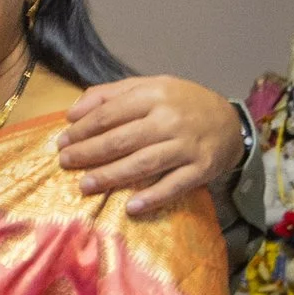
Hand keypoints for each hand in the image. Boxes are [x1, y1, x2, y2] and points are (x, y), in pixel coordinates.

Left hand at [59, 75, 242, 219]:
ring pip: (143, 163)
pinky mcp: (202, 168)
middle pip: (121, 139)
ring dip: (111, 176)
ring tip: (85, 185)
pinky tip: (131, 207)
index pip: (110, 113)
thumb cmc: (180, 104)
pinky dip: (152, 197)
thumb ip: (110, 94)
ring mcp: (187, 145)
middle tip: (65, 162)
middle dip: (88, 152)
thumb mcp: (149, 87)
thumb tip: (72, 113)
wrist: (230, 122)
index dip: (83, 129)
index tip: (63, 141)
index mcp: (155, 95)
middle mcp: (170, 119)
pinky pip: (174, 185)